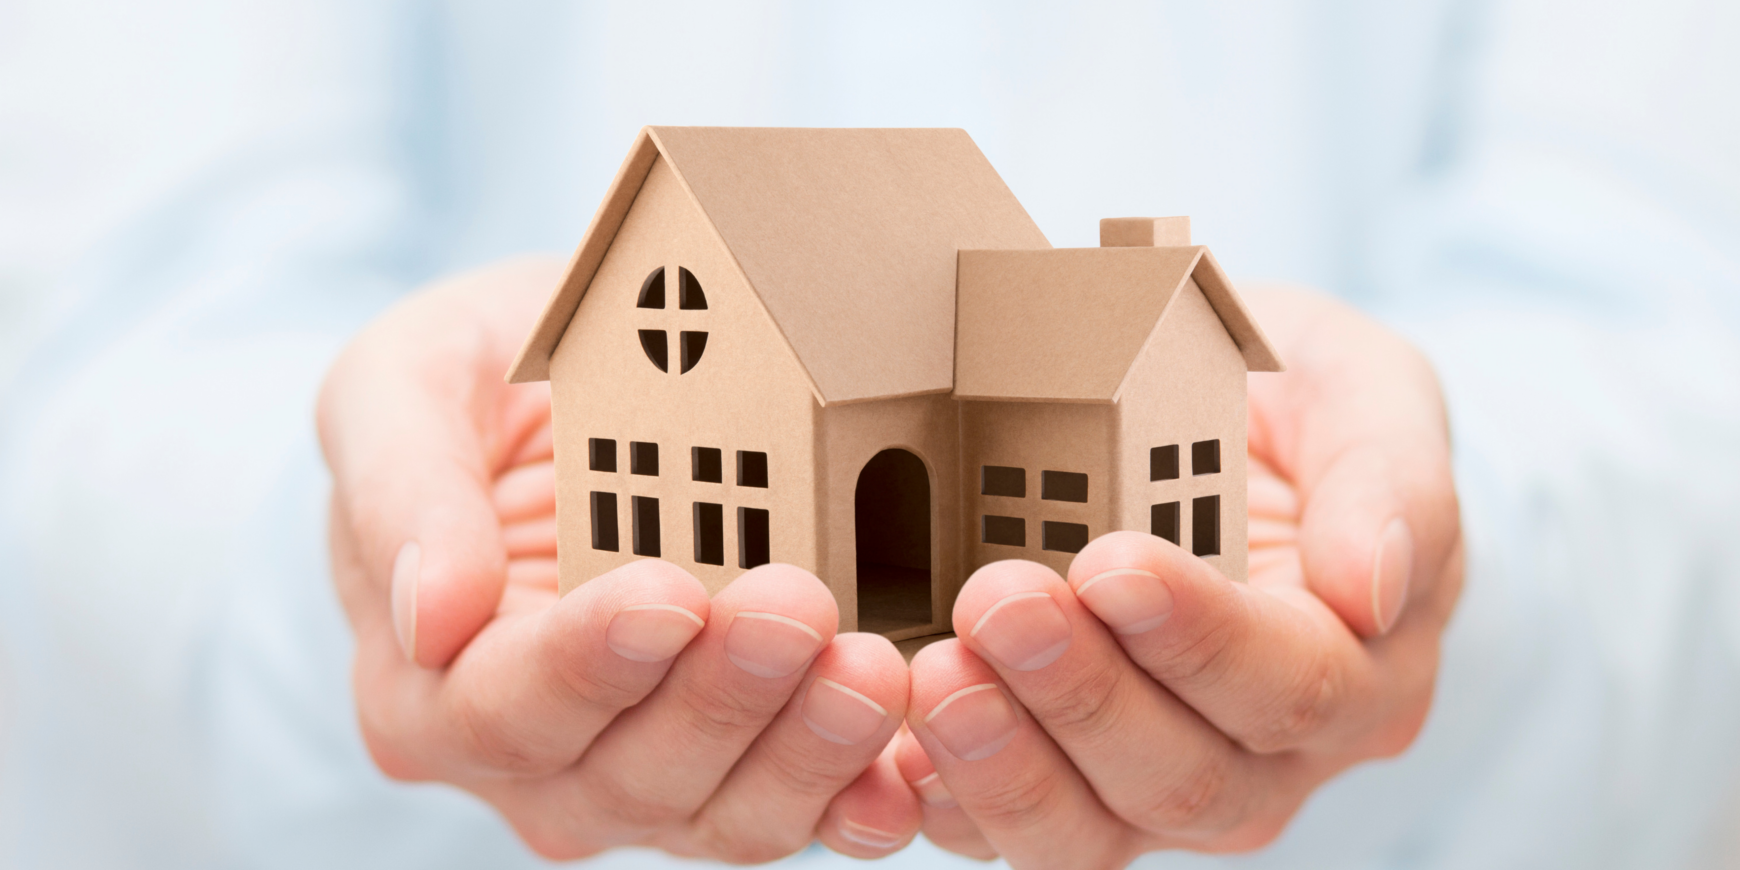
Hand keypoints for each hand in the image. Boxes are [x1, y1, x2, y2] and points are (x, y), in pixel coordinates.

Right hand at [317, 257, 919, 860]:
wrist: (574, 393)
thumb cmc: (475, 384)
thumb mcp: (402, 385)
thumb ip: (402, 490)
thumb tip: (426, 614)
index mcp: (428, 685)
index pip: (501, 707)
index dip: (588, 662)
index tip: (670, 594)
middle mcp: (537, 760)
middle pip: (627, 774)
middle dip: (722, 696)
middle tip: (798, 606)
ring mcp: (648, 776)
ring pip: (725, 811)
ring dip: (807, 750)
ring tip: (875, 667)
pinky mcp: (747, 764)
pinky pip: (804, 812)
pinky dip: (858, 800)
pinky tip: (910, 770)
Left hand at [899, 285, 1463, 865]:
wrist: (1223, 437)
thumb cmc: (1301, 412)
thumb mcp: (1368, 392)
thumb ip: (1391, 480)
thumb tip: (1374, 584)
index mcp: (1361, 671)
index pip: (1291, 682)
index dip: (1199, 635)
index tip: (1112, 562)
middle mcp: (1269, 758)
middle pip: (1184, 774)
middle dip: (1083, 695)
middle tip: (997, 602)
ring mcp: (1159, 787)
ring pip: (1092, 829)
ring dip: (1005, 762)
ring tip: (933, 674)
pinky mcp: (1068, 787)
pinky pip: (1010, 829)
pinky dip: (951, 801)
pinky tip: (895, 750)